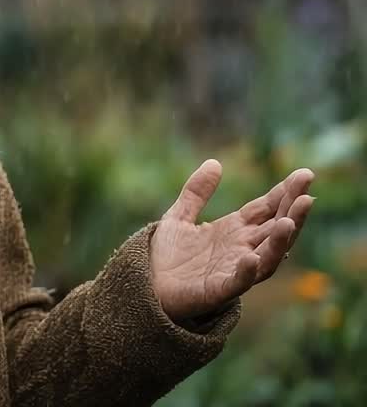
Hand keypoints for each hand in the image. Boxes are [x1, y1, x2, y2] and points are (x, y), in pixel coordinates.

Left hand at [152, 159, 314, 322]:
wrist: (145, 286)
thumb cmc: (166, 256)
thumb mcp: (178, 216)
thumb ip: (196, 192)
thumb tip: (215, 162)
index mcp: (234, 231)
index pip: (266, 209)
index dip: (285, 193)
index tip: (304, 175)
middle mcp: (241, 249)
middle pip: (274, 230)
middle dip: (292, 213)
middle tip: (307, 194)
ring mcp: (232, 270)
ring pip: (267, 257)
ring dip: (280, 242)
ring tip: (288, 222)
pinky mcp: (218, 290)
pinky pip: (238, 283)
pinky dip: (247, 271)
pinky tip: (251, 257)